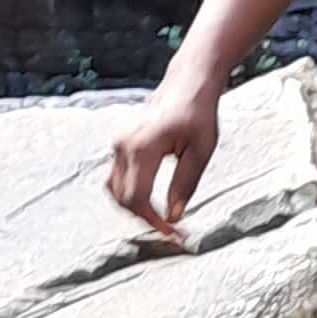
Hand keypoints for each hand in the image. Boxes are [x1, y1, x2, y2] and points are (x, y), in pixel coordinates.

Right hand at [106, 68, 222, 234]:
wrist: (188, 84)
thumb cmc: (198, 114)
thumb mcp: (201, 151)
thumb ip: (185, 185)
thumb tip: (174, 216)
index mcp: (142, 147)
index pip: (137, 197)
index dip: (153, 221)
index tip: (173, 234)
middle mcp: (123, 145)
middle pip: (122, 198)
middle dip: (145, 218)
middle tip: (171, 231)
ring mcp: (118, 144)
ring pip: (115, 190)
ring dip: (134, 208)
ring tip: (160, 219)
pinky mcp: (120, 144)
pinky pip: (117, 178)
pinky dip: (129, 194)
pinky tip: (150, 202)